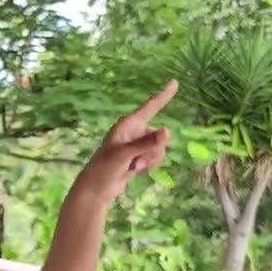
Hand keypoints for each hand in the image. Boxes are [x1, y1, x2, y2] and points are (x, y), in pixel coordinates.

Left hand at [76, 80, 177, 202]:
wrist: (96, 188)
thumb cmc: (104, 167)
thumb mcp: (125, 155)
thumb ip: (146, 144)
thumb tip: (167, 131)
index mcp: (128, 124)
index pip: (150, 107)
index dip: (163, 95)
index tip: (175, 82)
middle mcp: (134, 131)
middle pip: (160, 136)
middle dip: (153, 151)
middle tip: (134, 161)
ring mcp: (137, 144)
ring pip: (160, 149)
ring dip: (150, 161)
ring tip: (132, 167)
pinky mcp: (139, 156)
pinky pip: (155, 158)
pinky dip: (148, 166)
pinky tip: (134, 171)